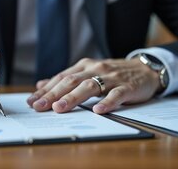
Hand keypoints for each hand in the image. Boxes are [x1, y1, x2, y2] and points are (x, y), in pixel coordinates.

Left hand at [26, 57, 160, 113]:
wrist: (145, 69)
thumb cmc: (114, 73)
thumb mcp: (88, 72)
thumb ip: (67, 78)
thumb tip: (42, 84)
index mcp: (85, 66)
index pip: (61, 78)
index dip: (46, 89)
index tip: (32, 101)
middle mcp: (95, 69)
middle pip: (71, 81)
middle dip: (53, 94)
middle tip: (39, 106)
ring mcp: (111, 78)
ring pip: (90, 86)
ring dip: (73, 97)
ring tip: (59, 108)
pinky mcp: (127, 87)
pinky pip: (116, 95)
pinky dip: (107, 102)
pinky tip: (98, 110)